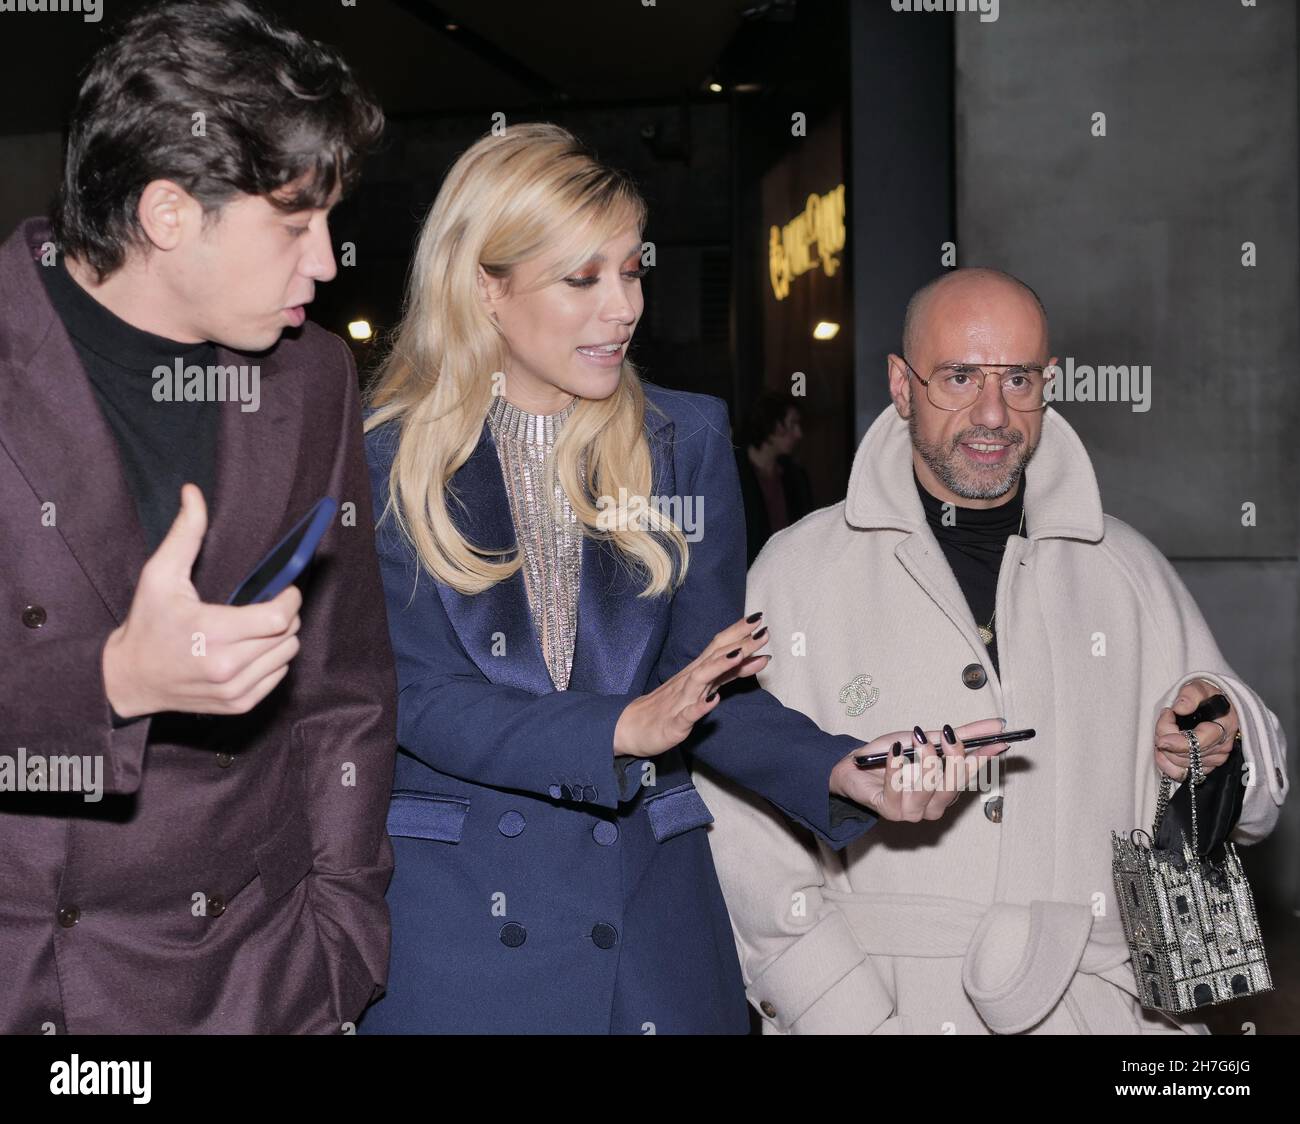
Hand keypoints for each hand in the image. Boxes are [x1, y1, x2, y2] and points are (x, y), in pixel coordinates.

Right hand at [101, 484, 302, 718]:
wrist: (129, 678)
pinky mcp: (239, 704)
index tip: (285, 587)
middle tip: (269, 603)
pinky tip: (251, 648)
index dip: (290, 597)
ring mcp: (234, 690)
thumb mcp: (159, 575)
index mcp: (213, 633)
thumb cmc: (147, 624)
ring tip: (258, 625)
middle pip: (289, 634)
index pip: (280, 617)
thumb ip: (185, 533)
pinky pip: (278, 676)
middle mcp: (227, 666)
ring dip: (282, 637)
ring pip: (288, 655)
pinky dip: (273, 660)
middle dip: (286, 614)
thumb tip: (194, 493)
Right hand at [613, 612, 770, 757]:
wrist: (632, 728)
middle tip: (762, 630)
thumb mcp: (704, 687)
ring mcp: (681, 701)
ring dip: (719, 666)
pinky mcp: (674, 723)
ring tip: (738, 655)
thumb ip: (730, 673)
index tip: (759, 618)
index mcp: (697, 671)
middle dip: (738, 643)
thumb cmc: (670, 706)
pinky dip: (700, 707)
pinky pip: (687, 715)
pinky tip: (712, 702)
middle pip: (714, 657)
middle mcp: (689, 681)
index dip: (738, 632)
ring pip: (701, 680)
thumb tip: (757, 657)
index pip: (719, 647)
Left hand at [830, 718, 1010, 821]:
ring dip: (924, 761)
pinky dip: (896, 768)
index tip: (998, 742)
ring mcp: (910, 812)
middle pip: (951, 788)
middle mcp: (932, 806)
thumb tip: (997, 725)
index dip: (983, 759)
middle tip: (947, 735)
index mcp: (945, 791)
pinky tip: (896, 750)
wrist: (854, 764)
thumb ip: (962, 734)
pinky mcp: (887, 810)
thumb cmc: (894, 754)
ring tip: (917, 738)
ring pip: (926, 791)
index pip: (969, 777)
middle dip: (952, 760)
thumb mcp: (929, 739)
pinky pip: (896, 791)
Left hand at [1155, 677, 1236, 781]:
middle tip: (1164, 719)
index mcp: (1223, 726)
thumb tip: (1179, 708)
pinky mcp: (1205, 768)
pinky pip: (1182, 774)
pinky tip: (1161, 752)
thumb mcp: (1200, 688)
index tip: (1161, 737)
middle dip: (1166, 737)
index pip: (1199, 742)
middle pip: (1185, 753)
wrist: (1218, 710)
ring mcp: (1214, 759)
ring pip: (1181, 763)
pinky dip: (1166, 764)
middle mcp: (1221, 747)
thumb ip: (1190, 695)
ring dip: (1165, 749)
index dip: (1177, 742)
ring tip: (1165, 730)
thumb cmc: (1208, 699)